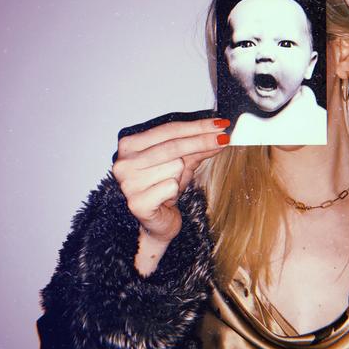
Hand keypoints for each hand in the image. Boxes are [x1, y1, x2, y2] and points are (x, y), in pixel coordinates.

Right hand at [112, 116, 229, 244]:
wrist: (157, 223)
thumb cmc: (165, 189)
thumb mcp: (182, 163)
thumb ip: (197, 147)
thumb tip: (219, 134)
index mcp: (129, 146)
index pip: (168, 130)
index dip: (196, 126)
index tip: (220, 124)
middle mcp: (124, 162)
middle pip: (173, 146)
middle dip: (201, 141)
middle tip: (224, 138)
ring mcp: (128, 183)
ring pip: (175, 166)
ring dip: (181, 176)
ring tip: (172, 185)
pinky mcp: (137, 203)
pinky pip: (171, 187)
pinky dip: (175, 192)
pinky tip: (167, 199)